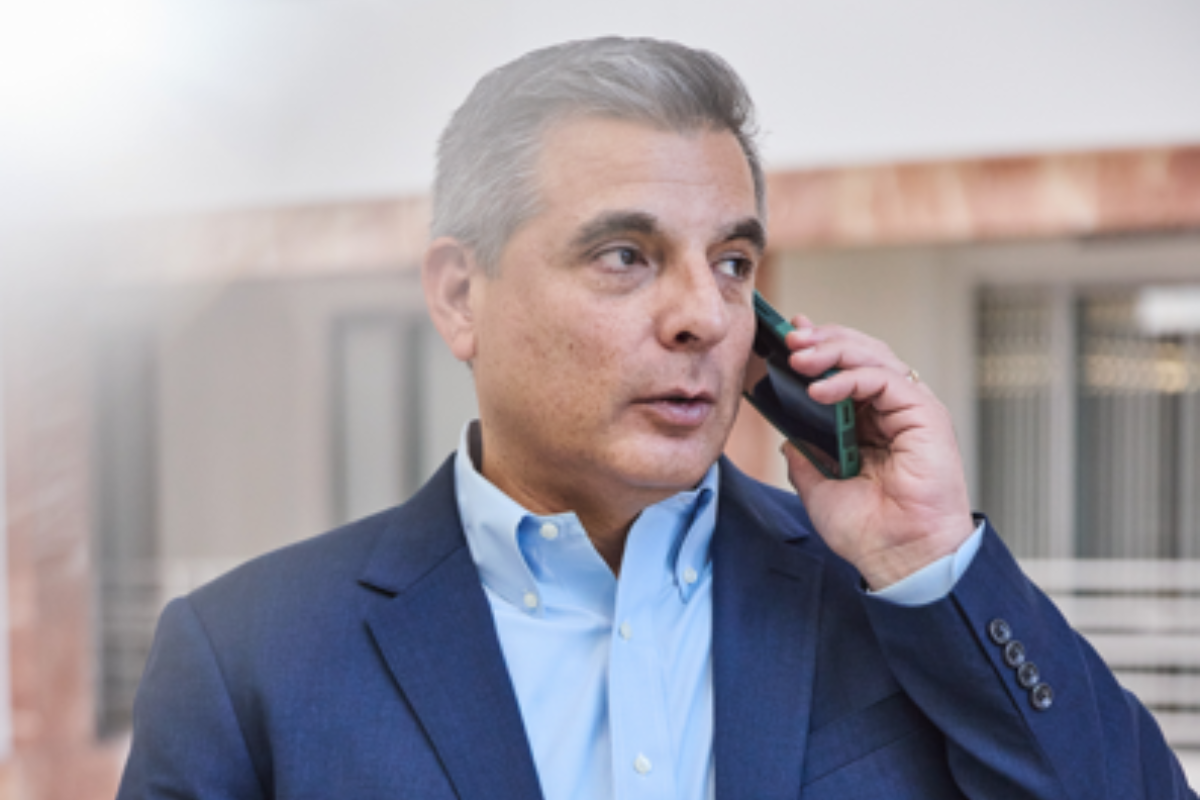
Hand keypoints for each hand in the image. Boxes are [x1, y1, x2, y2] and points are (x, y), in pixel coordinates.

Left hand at [780, 315, 973, 590]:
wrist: (899, 559)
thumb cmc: (868, 530)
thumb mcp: (817, 486)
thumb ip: (804, 455)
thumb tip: (786, 435)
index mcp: (870, 423)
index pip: (846, 369)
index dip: (819, 348)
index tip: (787, 339)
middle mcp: (892, 411)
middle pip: (861, 353)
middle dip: (823, 341)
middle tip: (790, 341)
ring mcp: (910, 410)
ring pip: (874, 357)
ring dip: (832, 351)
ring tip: (798, 357)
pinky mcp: (925, 415)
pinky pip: (886, 380)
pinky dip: (851, 377)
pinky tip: (819, 389)